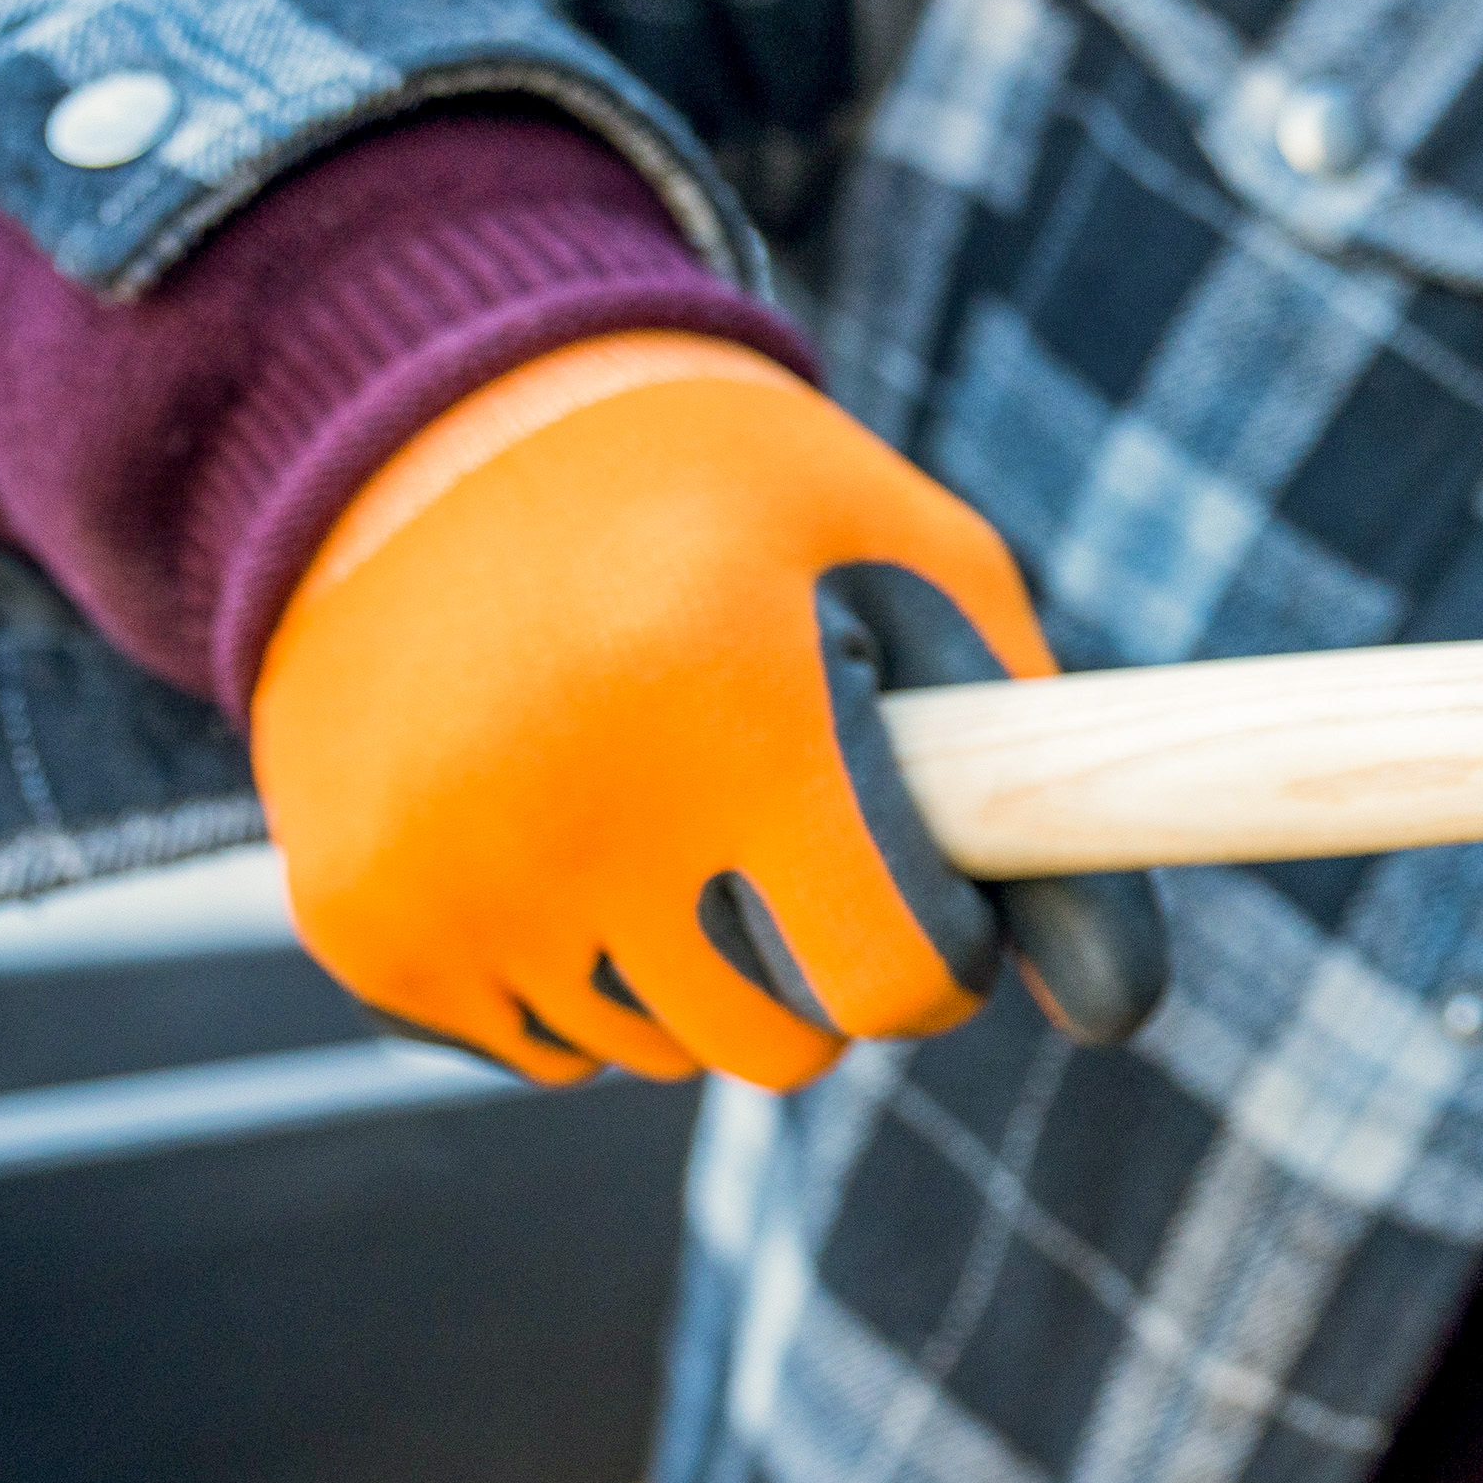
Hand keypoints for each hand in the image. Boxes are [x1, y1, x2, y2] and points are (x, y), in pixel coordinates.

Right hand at [251, 332, 1162, 1089]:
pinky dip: (571, 967)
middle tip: (774, 815)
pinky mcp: (356, 924)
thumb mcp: (920, 579)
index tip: (924, 883)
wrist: (423, 430)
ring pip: (657, 1052)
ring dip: (690, 962)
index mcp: (726, 704)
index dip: (939, 950)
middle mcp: (565, 809)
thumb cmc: (726, 505)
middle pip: (779, 1045)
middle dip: (816, 957)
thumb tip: (1126, 1017)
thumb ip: (1040, 789)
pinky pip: (541, 1046)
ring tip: (648, 785)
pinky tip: (544, 816)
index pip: (894, 981)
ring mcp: (443, 878)